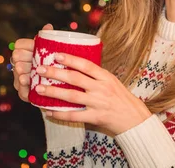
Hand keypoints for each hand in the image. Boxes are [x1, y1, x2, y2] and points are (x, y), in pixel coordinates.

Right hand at [12, 24, 52, 101]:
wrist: (59, 86)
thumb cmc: (54, 64)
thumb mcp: (52, 51)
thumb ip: (48, 39)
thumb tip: (48, 26)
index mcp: (26, 52)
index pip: (19, 44)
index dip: (27, 45)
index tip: (35, 47)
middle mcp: (20, 65)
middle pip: (17, 57)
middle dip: (24, 58)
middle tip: (33, 62)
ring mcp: (20, 79)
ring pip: (18, 72)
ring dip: (24, 72)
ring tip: (30, 74)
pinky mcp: (24, 93)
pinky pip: (21, 90)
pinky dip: (25, 87)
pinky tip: (30, 85)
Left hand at [34, 52, 152, 135]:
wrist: (135, 120)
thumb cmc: (122, 99)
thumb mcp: (113, 82)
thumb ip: (97, 76)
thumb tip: (77, 66)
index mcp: (106, 77)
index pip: (86, 65)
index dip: (70, 59)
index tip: (56, 55)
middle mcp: (101, 88)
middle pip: (75, 78)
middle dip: (55, 73)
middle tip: (40, 69)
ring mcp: (98, 103)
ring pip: (71, 96)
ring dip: (53, 92)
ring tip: (39, 88)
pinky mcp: (95, 117)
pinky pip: (74, 116)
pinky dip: (60, 114)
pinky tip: (49, 111)